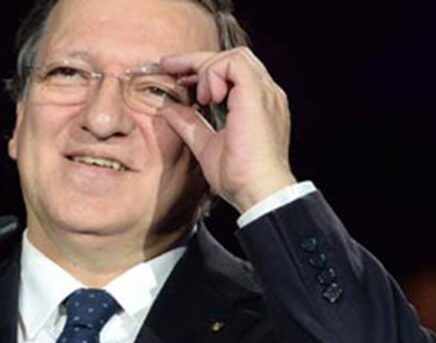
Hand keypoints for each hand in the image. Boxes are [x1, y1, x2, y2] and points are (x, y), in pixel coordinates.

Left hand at [159, 48, 296, 212]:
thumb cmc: (240, 178)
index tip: (176, 74)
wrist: (258, 192)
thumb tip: (168, 108)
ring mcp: (265, 93)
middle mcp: (266, 95)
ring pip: (234, 56)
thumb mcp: (206, 145)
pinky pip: (233, 63)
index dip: (203, 70)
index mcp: (258, 106)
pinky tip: (205, 96)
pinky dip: (213, 74)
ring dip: (207, 68)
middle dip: (198, 60)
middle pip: (233, 58)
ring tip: (197, 95)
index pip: (233, 72)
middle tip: (170, 67)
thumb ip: (190, 124)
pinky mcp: (257, 95)